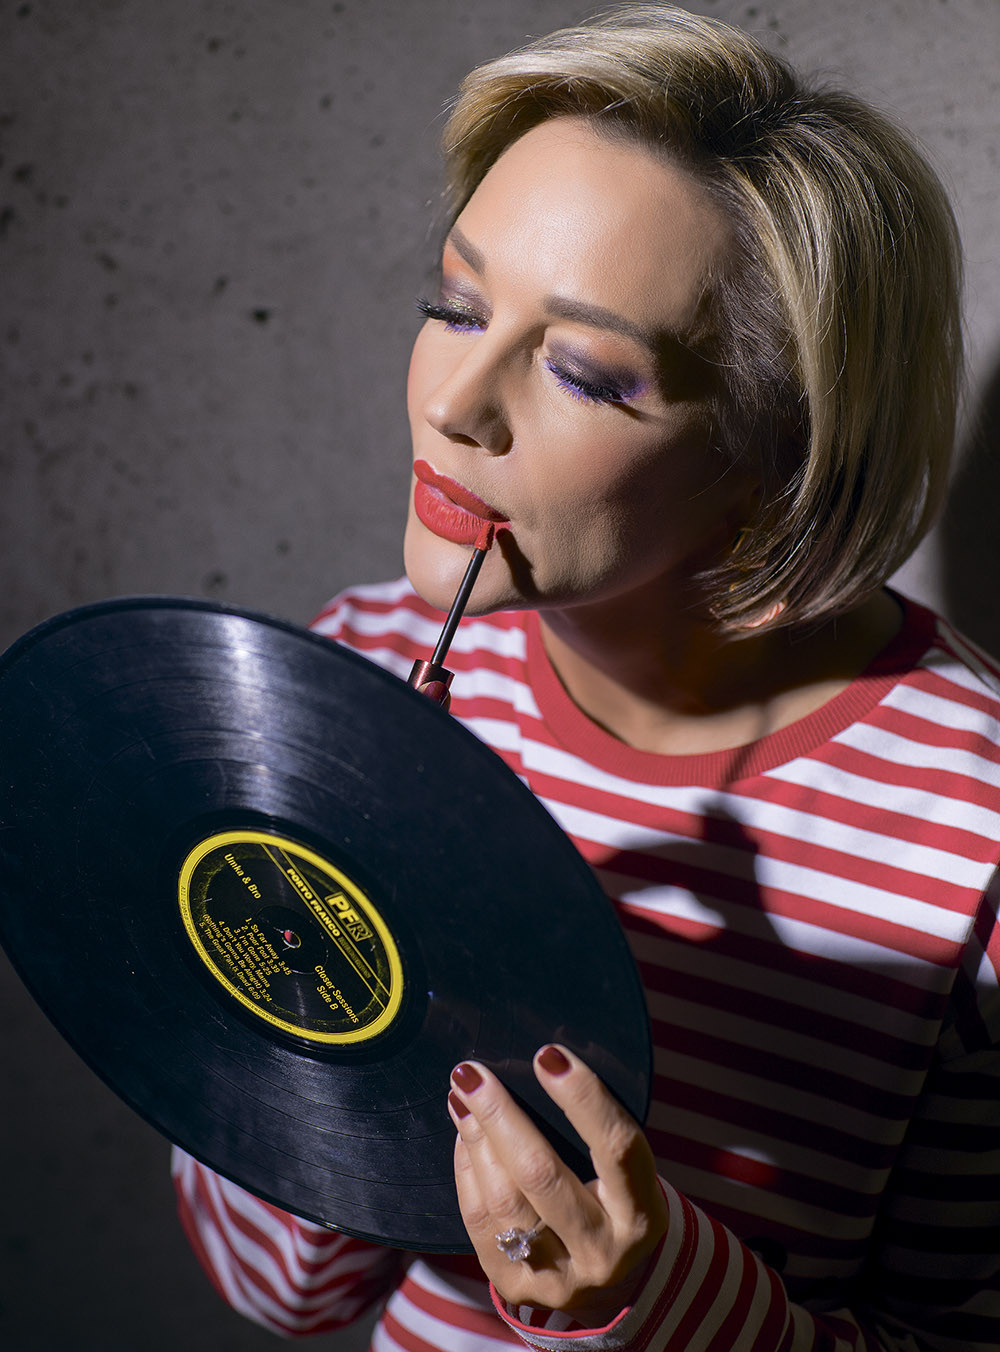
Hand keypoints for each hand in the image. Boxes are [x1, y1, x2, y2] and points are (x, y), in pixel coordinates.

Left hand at [448, 1045, 667, 1327]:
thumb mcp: (626, 1172)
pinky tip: (464, 1139)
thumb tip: (544, 1060)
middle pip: (541, 1174)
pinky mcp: (516, 1288)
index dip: (582, 1098)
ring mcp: (558, 1278)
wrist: (607, 1278)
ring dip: (476, 1139)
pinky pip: (479, 1223)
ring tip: (463, 1097)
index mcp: (641, 1215)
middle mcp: (603, 1254)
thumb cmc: (615, 1198)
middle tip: (473, 1072)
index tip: (547, 1055)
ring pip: (503, 1200)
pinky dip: (467, 1173)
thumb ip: (596, 1130)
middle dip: (501, 1114)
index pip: (616, 1148)